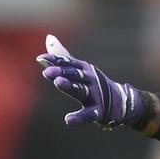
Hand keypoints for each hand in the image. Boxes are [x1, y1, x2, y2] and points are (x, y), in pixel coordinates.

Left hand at [37, 34, 151, 128]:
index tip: (40, 59)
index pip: (68, 62)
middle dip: (61, 72)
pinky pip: (88, 114)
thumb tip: (49, 38)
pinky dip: (79, 118)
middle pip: (74, 74)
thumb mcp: (79, 68)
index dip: (54, 61)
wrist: (119, 101)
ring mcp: (95, 95)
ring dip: (70, 86)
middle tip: (47, 71)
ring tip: (58, 83)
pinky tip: (68, 120)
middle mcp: (90, 79)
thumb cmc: (92, 83)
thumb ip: (62, 56)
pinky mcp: (98, 111)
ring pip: (81, 91)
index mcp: (84, 69)